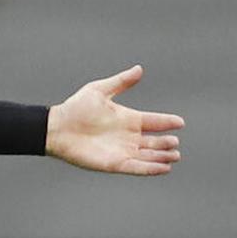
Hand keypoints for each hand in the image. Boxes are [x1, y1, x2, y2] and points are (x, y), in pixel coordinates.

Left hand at [46, 65, 184, 175]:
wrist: (56, 128)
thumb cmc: (75, 108)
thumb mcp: (99, 91)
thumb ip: (120, 82)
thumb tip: (139, 69)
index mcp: (127, 119)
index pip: (153, 122)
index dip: (167, 122)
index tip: (180, 122)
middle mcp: (128, 136)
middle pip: (154, 142)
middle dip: (166, 144)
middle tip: (174, 143)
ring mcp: (122, 150)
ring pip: (148, 156)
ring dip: (162, 157)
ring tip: (174, 156)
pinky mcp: (115, 163)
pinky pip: (137, 168)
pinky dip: (151, 168)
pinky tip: (164, 168)